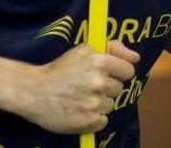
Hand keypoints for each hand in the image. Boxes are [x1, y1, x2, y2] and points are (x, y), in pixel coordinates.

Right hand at [18, 40, 140, 133]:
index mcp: (99, 62)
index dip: (118, 72)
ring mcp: (95, 104)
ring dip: (99, 103)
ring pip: (111, 104)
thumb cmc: (59, 70)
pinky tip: (80, 110)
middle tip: (87, 85)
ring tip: (80, 98)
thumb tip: (136, 57)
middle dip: (106, 87)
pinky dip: (94, 117)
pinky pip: (103, 120)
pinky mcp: (90, 121)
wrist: (34, 93)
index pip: (128, 71)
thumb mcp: (83, 51)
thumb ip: (113, 48)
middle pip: (119, 88)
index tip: (106, 74)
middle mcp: (99, 83)